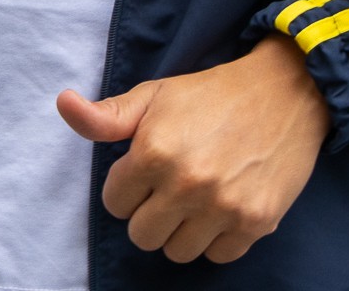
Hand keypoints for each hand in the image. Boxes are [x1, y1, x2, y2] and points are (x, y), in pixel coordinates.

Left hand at [56, 35, 329, 264]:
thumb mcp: (154, 95)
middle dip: (149, 214)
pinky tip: (221, 208)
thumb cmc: (211, 94)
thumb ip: (106, 116)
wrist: (285, 93)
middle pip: (143, 236)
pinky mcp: (256, 221)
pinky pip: (219, 256)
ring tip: (194, 200)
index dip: (126, 188)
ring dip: (181, 231)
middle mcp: (186, 183)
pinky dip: (216, 239)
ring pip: (178, 252)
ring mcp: (223, 207)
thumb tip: (64, 104)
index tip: (143, 173)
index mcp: (154, 151)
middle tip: (167, 189)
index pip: (114, 203)